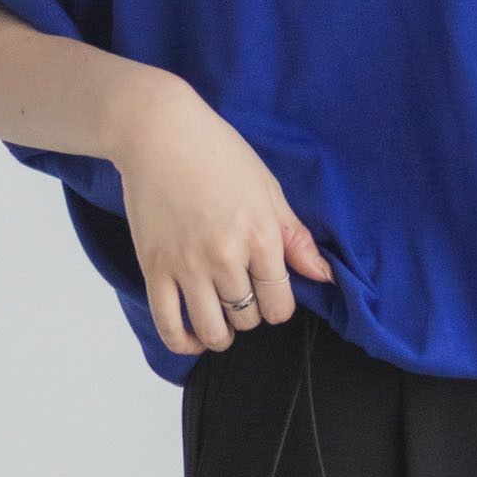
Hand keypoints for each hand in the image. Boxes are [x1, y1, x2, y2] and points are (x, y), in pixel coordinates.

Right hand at [111, 82, 336, 358]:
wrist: (161, 134)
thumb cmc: (218, 153)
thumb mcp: (269, 189)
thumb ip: (295, 238)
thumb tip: (322, 276)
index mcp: (262, 237)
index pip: (280, 304)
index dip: (279, 306)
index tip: (271, 295)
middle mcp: (227, 258)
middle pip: (247, 318)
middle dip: (250, 314)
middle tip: (243, 296)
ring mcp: (188, 266)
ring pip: (212, 330)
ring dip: (221, 333)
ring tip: (221, 320)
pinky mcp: (154, 268)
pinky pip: (169, 325)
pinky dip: (183, 341)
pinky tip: (192, 337)